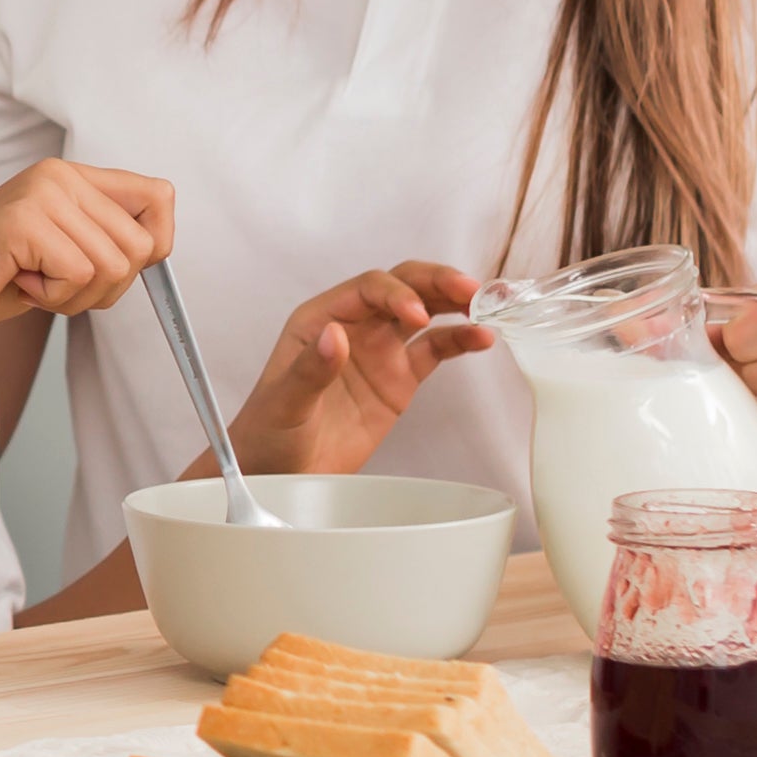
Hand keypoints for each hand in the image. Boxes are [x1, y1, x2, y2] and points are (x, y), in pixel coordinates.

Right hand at [0, 161, 170, 339]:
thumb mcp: (59, 251)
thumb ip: (103, 239)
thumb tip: (158, 247)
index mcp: (72, 177)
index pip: (159, 196)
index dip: (155, 244)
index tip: (112, 270)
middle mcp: (60, 176)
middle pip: (142, 245)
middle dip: (106, 287)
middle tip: (55, 284)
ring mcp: (41, 195)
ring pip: (113, 265)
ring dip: (75, 295)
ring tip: (31, 281)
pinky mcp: (23, 222)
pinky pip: (79, 275)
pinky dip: (52, 298)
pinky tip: (17, 282)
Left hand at [226, 261, 491, 476]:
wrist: (278, 474)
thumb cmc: (267, 434)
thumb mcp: (284, 404)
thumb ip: (310, 371)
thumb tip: (335, 335)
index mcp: (320, 319)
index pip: (368, 289)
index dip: (397, 294)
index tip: (418, 316)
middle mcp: (353, 326)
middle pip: (402, 286)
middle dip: (436, 282)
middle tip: (471, 290)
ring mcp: (379, 351)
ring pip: (424, 311)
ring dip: (455, 303)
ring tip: (489, 305)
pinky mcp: (399, 380)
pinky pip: (435, 350)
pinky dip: (459, 340)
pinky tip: (483, 338)